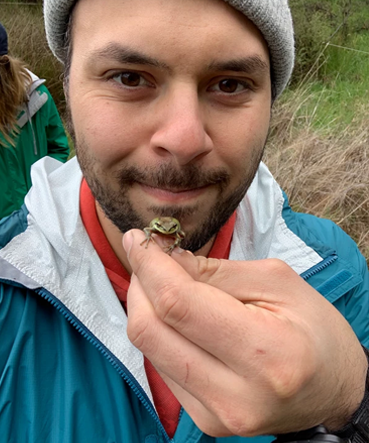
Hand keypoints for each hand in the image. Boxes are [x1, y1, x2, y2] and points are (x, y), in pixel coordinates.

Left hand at [123, 229, 366, 436]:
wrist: (333, 388)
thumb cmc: (314, 327)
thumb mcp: (276, 281)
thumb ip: (215, 271)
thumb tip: (164, 259)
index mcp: (266, 351)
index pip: (178, 303)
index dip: (148, 265)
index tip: (137, 239)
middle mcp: (235, 395)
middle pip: (150, 329)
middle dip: (140, 283)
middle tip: (150, 257)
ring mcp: (216, 415)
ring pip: (148, 348)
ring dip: (146, 305)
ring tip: (167, 282)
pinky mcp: (204, 421)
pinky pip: (161, 365)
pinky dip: (162, 331)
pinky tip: (180, 316)